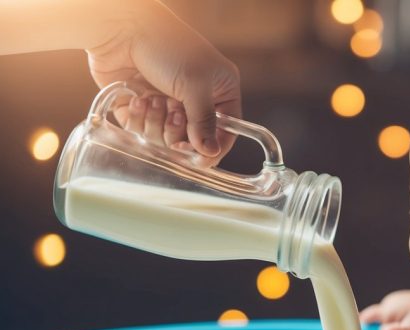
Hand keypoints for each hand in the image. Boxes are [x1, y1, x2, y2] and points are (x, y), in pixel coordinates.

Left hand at [87, 1, 240, 164]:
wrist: (122, 27)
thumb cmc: (167, 46)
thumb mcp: (194, 85)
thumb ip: (204, 123)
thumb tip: (210, 153)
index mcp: (220, 91)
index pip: (226, 131)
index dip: (213, 148)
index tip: (199, 160)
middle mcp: (195, 100)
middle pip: (193, 140)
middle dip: (178, 132)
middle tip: (172, 112)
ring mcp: (167, 104)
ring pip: (165, 139)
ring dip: (156, 124)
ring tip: (152, 100)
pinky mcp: (141, 106)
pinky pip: (141, 131)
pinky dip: (138, 120)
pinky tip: (137, 100)